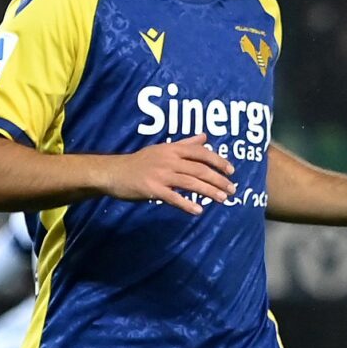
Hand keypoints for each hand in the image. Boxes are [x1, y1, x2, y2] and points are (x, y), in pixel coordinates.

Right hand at [101, 138, 233, 213]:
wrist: (114, 172)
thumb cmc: (140, 162)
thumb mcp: (162, 149)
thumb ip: (185, 144)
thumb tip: (204, 137)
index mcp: (172, 149)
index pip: (201, 152)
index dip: (218, 161)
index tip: (231, 171)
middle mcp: (169, 160)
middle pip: (200, 169)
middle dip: (218, 180)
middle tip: (232, 190)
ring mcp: (161, 174)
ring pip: (191, 182)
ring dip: (209, 192)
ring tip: (222, 199)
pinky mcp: (152, 189)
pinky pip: (173, 197)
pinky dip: (187, 204)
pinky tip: (198, 210)